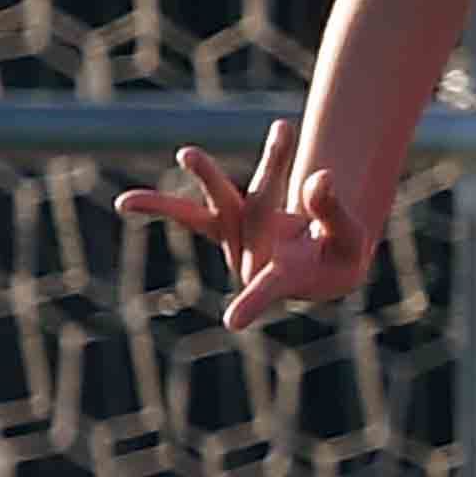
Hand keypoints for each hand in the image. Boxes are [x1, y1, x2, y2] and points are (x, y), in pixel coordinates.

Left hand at [114, 116, 375, 329]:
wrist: (321, 264)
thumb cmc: (339, 256)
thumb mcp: (350, 239)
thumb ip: (333, 212)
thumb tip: (318, 174)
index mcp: (284, 275)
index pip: (269, 287)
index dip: (252, 303)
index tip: (233, 323)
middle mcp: (250, 259)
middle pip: (228, 215)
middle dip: (211, 180)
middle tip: (187, 153)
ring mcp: (235, 239)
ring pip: (210, 208)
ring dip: (188, 179)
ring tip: (125, 201)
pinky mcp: (228, 224)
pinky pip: (202, 207)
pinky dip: (186, 188)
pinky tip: (126, 204)